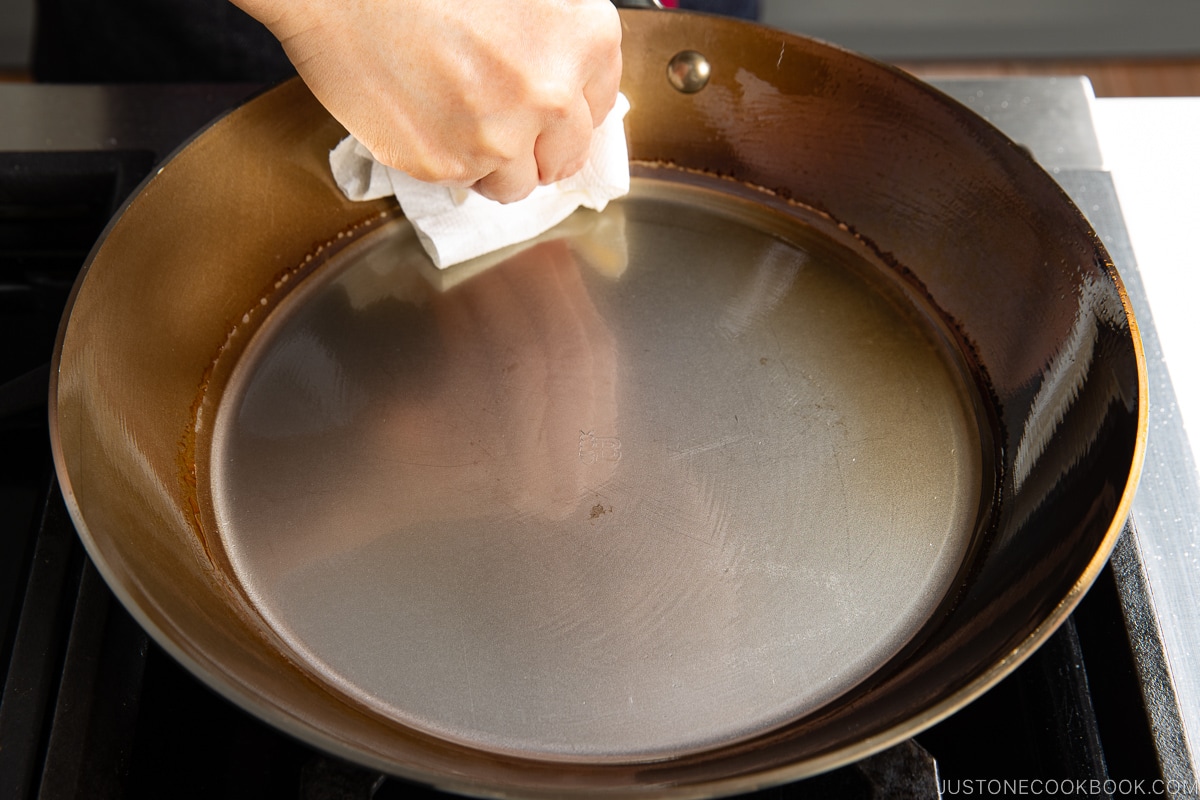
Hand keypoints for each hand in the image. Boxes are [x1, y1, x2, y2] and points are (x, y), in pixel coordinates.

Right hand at [233, 0, 622, 202]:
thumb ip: (558, 40)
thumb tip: (570, 90)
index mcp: (585, 38)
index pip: (601, 105)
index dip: (568, 107)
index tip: (546, 106)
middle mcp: (552, 94)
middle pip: (564, 154)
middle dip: (537, 145)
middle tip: (499, 118)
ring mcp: (501, 137)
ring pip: (517, 182)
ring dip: (495, 164)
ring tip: (458, 117)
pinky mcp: (447, 164)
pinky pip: (465, 182)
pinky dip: (448, 158)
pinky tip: (426, 114)